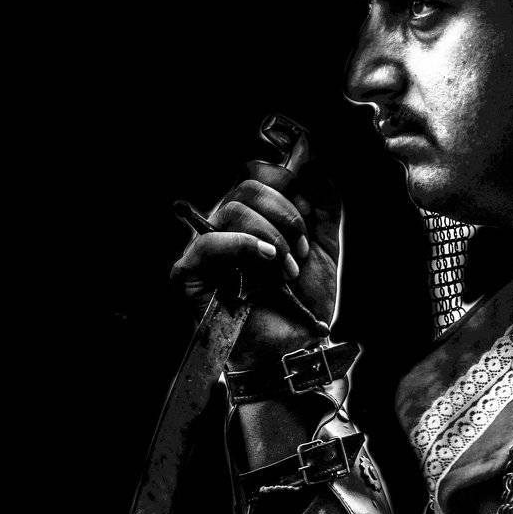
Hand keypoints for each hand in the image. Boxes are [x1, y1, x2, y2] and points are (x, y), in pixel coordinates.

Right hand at [170, 159, 340, 369]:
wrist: (295, 348)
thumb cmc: (303, 305)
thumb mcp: (324, 246)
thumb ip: (323, 204)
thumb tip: (315, 165)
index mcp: (254, 219)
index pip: (260, 176)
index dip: (289, 190)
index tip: (310, 221)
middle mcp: (226, 229)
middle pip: (246, 187)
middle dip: (284, 216)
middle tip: (300, 253)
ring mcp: (206, 250)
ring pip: (230, 210)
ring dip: (270, 238)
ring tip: (285, 271)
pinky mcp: (188, 273)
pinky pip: (207, 242)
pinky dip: (240, 245)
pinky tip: (264, 259)